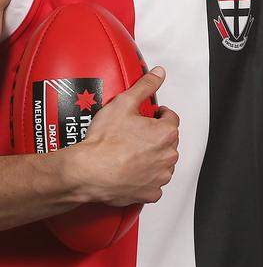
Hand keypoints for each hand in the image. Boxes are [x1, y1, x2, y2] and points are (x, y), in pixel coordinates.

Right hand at [68, 67, 179, 206]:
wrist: (88, 171)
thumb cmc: (104, 142)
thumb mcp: (124, 103)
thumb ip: (145, 86)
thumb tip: (158, 74)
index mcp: (165, 133)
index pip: (171, 118)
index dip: (160, 115)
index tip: (152, 115)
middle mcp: (168, 155)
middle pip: (168, 141)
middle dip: (155, 136)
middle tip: (136, 134)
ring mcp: (159, 176)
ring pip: (163, 163)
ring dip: (154, 157)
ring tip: (133, 152)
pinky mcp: (150, 193)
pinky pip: (154, 185)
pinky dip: (146, 179)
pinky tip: (133, 172)